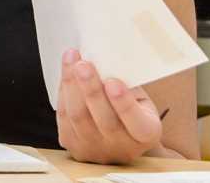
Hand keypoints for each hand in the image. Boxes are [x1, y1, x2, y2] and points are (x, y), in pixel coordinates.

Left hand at [57, 49, 161, 164]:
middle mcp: (122, 148)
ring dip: (71, 85)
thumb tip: (105, 59)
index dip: (124, 104)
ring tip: (71, 59)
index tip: (113, 82)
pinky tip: (66, 70)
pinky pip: (64, 117)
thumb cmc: (130, 107)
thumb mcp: (139, 97)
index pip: (138, 124)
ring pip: (78, 117)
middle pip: (103, 120)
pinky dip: (63, 91)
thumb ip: (127, 85)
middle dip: (91, 89)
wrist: (115, 133)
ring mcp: (96, 150)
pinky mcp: (73, 145)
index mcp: (146, 135)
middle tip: (83, 65)